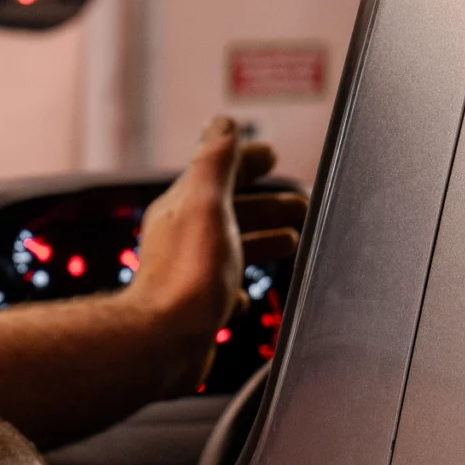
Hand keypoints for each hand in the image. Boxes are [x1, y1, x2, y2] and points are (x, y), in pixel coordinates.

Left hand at [125, 118, 306, 392]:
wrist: (164, 343)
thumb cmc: (189, 274)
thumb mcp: (208, 204)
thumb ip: (216, 162)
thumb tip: (222, 122)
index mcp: (184, 208)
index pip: (219, 173)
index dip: (247, 161)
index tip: (272, 155)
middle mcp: (182, 238)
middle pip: (230, 212)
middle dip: (266, 204)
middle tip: (300, 203)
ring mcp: (189, 275)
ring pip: (230, 249)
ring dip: (260, 241)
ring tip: (291, 242)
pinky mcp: (194, 311)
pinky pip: (220, 291)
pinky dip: (239, 286)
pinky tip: (246, 296)